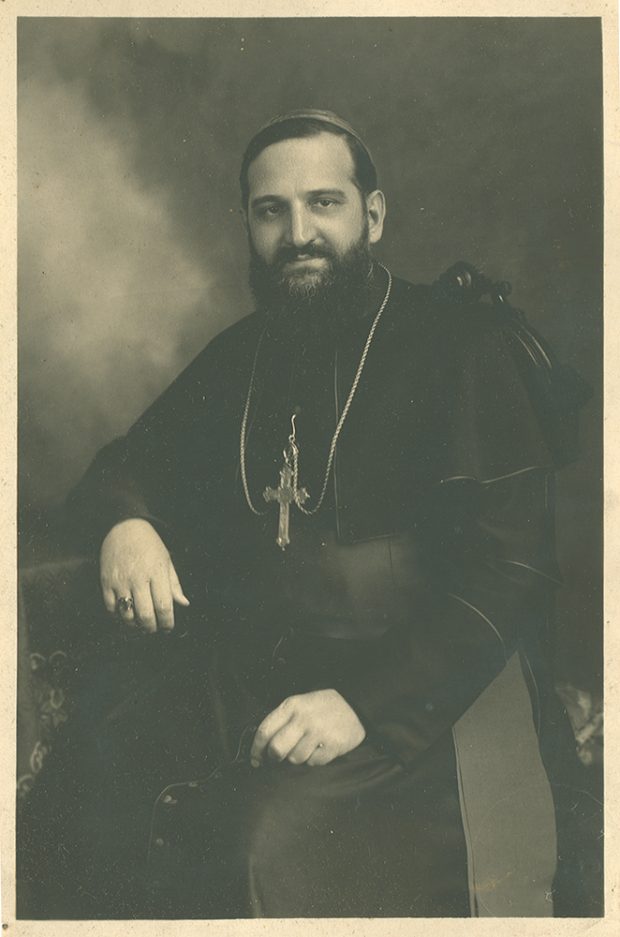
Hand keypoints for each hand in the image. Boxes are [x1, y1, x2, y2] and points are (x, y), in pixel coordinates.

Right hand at [100, 518, 188, 632]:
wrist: (123, 527)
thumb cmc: (149, 545)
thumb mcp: (166, 560)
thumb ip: (174, 584)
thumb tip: (184, 604)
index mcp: (157, 572)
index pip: (164, 606)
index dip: (167, 622)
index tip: (168, 627)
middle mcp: (138, 578)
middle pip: (145, 615)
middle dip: (151, 627)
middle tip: (154, 629)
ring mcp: (120, 581)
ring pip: (127, 614)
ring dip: (134, 624)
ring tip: (140, 623)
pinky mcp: (106, 581)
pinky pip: (111, 607)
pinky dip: (118, 616)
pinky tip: (125, 614)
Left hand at [250, 689, 365, 767]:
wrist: (355, 705)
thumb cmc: (322, 707)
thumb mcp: (300, 703)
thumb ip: (282, 720)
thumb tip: (262, 745)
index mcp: (291, 706)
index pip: (264, 731)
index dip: (256, 749)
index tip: (255, 759)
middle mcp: (303, 719)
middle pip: (276, 749)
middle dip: (274, 758)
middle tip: (277, 758)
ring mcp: (318, 733)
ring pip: (294, 759)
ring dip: (297, 758)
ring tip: (306, 747)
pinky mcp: (332, 746)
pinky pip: (312, 763)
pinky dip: (313, 760)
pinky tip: (319, 749)